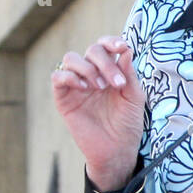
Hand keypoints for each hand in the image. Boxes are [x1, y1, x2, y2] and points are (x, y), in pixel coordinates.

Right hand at [51, 35, 145, 190]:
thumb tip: (126, 50)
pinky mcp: (64, 98)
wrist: (116, 151)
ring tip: (100, 87)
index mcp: (110, 71)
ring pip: (71, 58)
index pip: (105, 46)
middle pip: (91, 50)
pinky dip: (70, 77)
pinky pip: (58, 77)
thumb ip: (129, 73)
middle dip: (105, 63)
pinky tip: (84, 88)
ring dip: (88, 69)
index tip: (122, 48)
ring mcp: (76, 85)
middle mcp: (92, 74)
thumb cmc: (127, 124)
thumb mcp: (134, 97)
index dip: (111, 41)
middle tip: (116, 84)